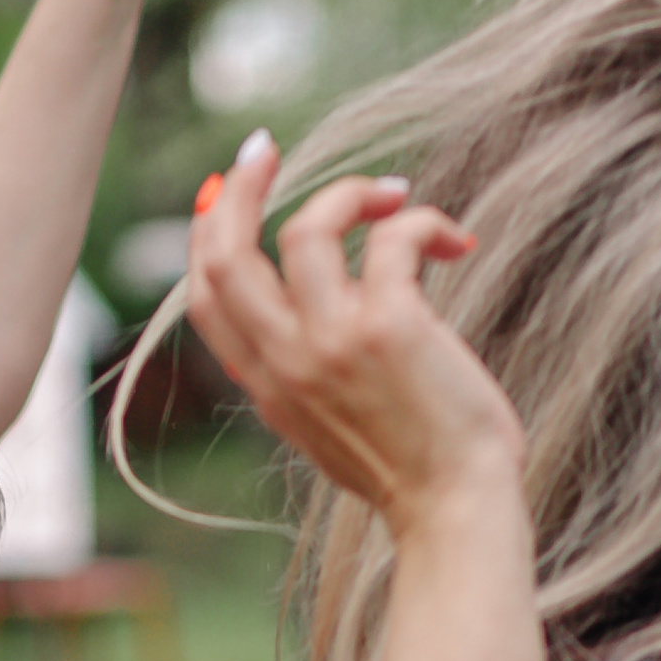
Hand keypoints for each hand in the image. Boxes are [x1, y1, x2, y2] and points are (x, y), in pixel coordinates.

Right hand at [186, 137, 519, 532]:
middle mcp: (286, 360)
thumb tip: (305, 310)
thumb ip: (303, 370)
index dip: (209, 234)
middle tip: (264, 150)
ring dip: (350, 194)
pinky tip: (454, 240)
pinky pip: (391, 237)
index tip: (230, 191)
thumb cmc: (410, 469)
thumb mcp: (327, 424)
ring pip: (306, 230)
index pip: (206, 296)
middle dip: (239, 187)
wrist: (453, 510)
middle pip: (227, 253)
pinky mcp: (388, 325)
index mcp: (267, 385)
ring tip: (393, 198)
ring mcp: (331, 342)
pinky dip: (423, 221)